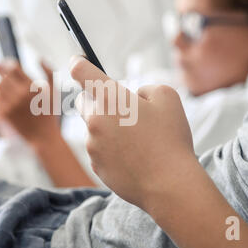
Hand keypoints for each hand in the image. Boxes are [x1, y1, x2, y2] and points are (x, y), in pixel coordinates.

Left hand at [0, 59, 60, 145]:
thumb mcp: (54, 91)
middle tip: (4, 78)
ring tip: (9, 93)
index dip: (5, 64)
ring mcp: (10, 105)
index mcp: (32, 87)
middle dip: (3, 77)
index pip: (12, 67)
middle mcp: (20, 95)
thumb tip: (39, 58)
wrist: (43, 137)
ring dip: (2, 88)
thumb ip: (49, 72)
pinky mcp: (3, 114)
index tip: (1, 65)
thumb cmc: (49, 113)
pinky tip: (8, 103)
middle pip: (2, 77)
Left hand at [69, 55, 195, 208]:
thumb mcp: (167, 97)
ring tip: (135, 138)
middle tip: (120, 108)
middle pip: (83, 100)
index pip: (80, 71)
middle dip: (96, 99)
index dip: (78, 62)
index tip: (78, 61)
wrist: (169, 185)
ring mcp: (92, 145)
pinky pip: (98, 149)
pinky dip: (109, 148)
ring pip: (92, 126)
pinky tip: (132, 156)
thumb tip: (133, 96)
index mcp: (110, 99)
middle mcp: (94, 120)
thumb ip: (144, 88)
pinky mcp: (95, 165)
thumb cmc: (170, 139)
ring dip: (106, 126)